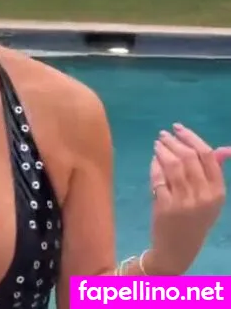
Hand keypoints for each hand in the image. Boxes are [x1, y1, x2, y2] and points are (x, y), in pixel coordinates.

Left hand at [145, 124, 230, 274]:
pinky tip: (154, 160)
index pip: (207, 156)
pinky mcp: (165, 206)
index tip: (178, 128)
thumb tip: (225, 149)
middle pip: (188, 157)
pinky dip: (155, 165)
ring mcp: (184, 202)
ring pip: (172, 165)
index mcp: (218, 192)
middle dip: (173, 141)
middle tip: (163, 135)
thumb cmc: (196, 219)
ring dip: (162, 149)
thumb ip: (214, 171)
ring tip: (157, 144)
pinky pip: (158, 177)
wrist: (178, 249)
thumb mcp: (211, 198)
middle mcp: (203, 196)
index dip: (191, 137)